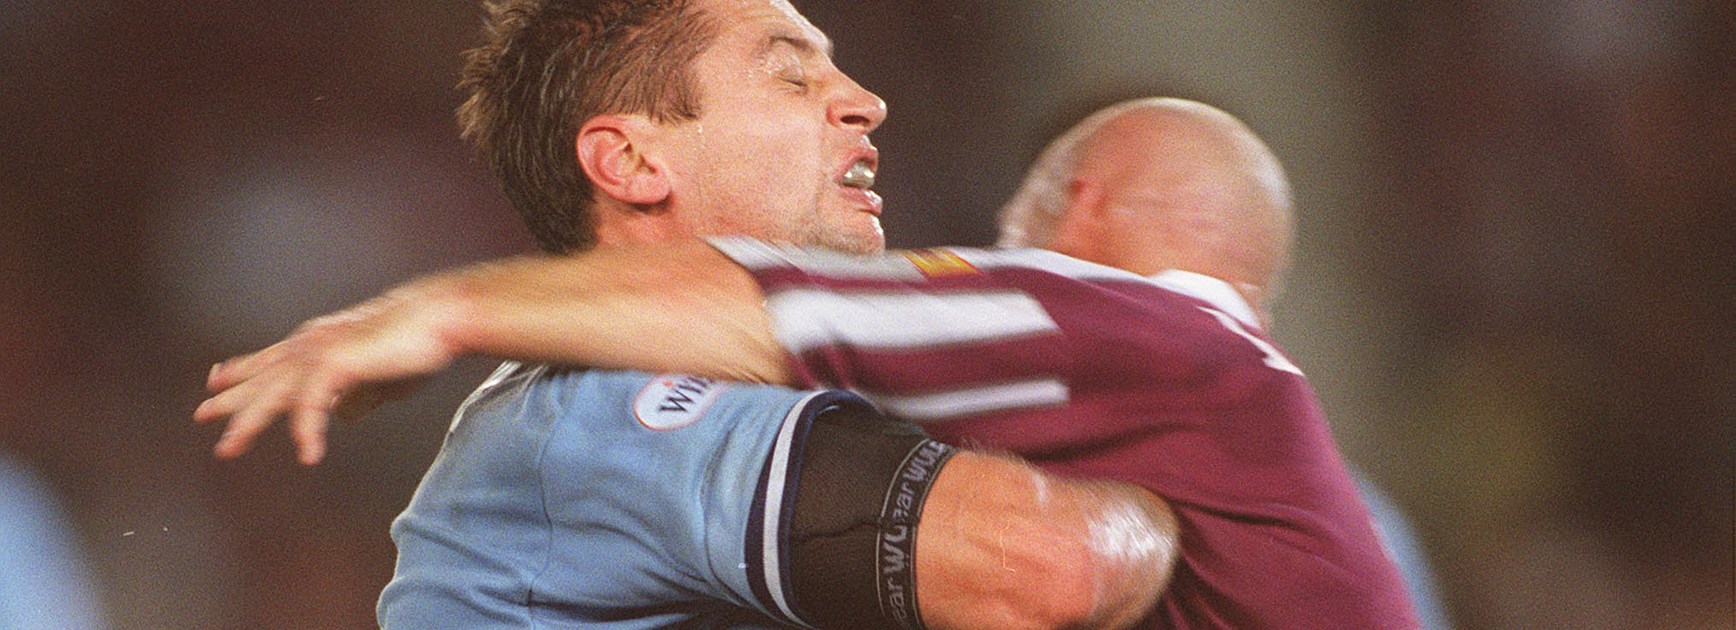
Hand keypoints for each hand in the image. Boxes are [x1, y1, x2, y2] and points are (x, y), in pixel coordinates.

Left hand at [193, 284, 461, 464]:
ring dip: (248, 422)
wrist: (443, 318)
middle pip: (262, 377)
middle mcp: (313, 344)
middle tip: (203, 415)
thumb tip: (344, 415)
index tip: (217, 380)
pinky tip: (308, 454)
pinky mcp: (336, 364)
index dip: (244, 370)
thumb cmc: (421, 342)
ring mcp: (321, 352)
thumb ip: (360, 395)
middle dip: (232, 398)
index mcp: (322, 342)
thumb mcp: (383, 377)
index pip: (272, 359)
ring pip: (273, 394)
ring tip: (228, 449)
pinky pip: (310, 405)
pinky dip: (306, 431)